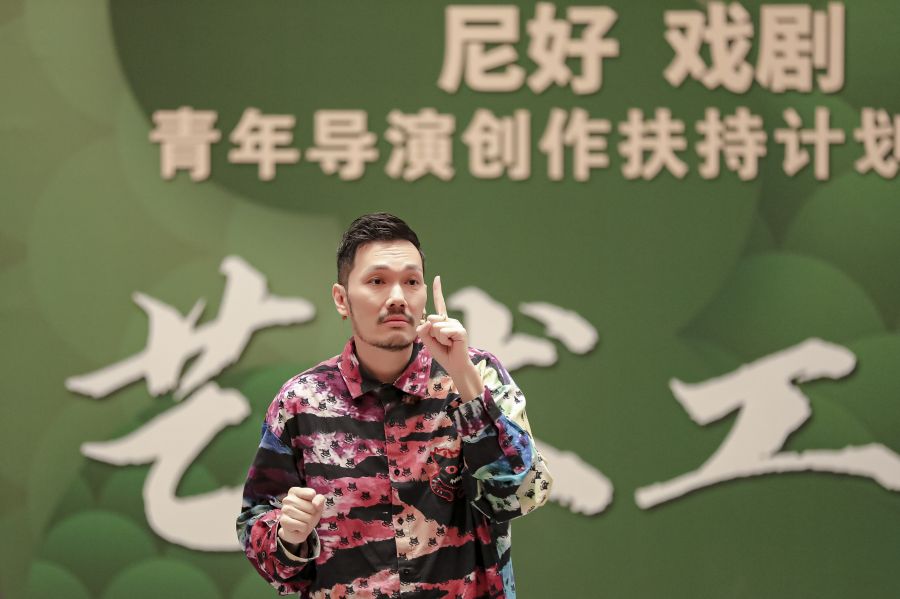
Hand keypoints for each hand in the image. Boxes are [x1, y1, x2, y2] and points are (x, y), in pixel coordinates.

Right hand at [277, 487, 324, 546]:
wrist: (299, 530)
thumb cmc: (308, 513)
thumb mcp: (317, 504)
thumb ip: (319, 499)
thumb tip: (315, 504)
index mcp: (294, 491)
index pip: (311, 494)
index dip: (315, 502)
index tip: (310, 505)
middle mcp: (287, 499)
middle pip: (311, 507)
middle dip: (312, 514)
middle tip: (306, 515)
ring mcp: (284, 510)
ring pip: (307, 517)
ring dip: (308, 522)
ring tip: (302, 521)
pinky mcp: (284, 521)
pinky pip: (302, 525)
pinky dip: (304, 528)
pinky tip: (298, 527)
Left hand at [416, 275, 482, 400]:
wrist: (454, 365)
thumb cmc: (442, 353)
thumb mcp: (427, 341)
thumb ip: (423, 330)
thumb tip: (429, 320)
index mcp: (443, 321)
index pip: (440, 304)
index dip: (438, 291)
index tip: (436, 278)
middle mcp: (450, 320)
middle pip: (431, 319)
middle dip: (431, 333)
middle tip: (441, 342)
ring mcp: (456, 325)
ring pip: (436, 327)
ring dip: (438, 339)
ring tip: (447, 344)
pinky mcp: (461, 331)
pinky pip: (443, 331)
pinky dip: (444, 340)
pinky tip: (451, 345)